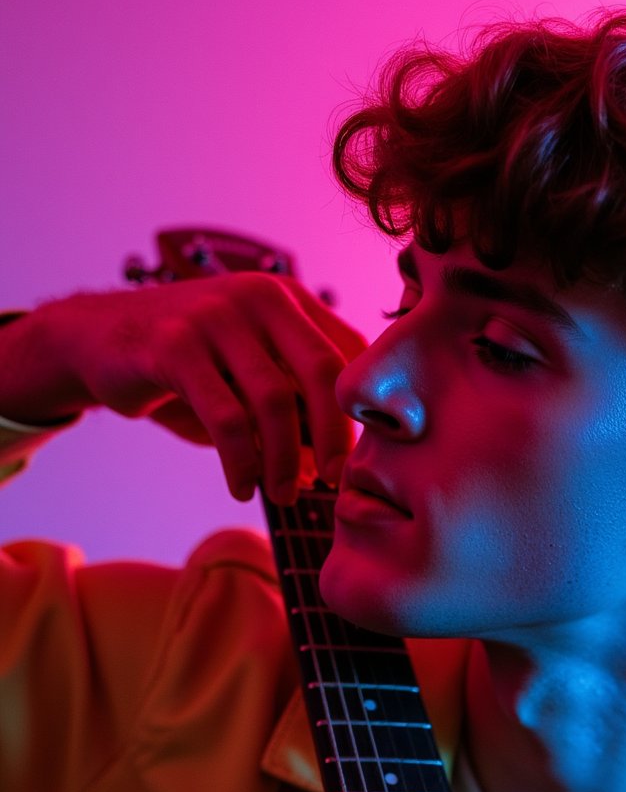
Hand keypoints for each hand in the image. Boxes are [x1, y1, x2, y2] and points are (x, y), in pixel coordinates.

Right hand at [15, 274, 365, 503]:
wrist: (96, 338)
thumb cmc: (192, 366)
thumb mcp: (250, 376)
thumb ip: (294, 406)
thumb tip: (330, 466)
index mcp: (290, 300)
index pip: (350, 352)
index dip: (363, 407)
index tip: (363, 454)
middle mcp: (260, 297)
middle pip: (324, 372)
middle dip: (336, 435)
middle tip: (336, 480)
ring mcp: (216, 316)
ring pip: (274, 400)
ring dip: (283, 460)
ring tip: (283, 494)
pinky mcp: (174, 345)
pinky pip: (225, 416)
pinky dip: (241, 461)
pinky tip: (242, 487)